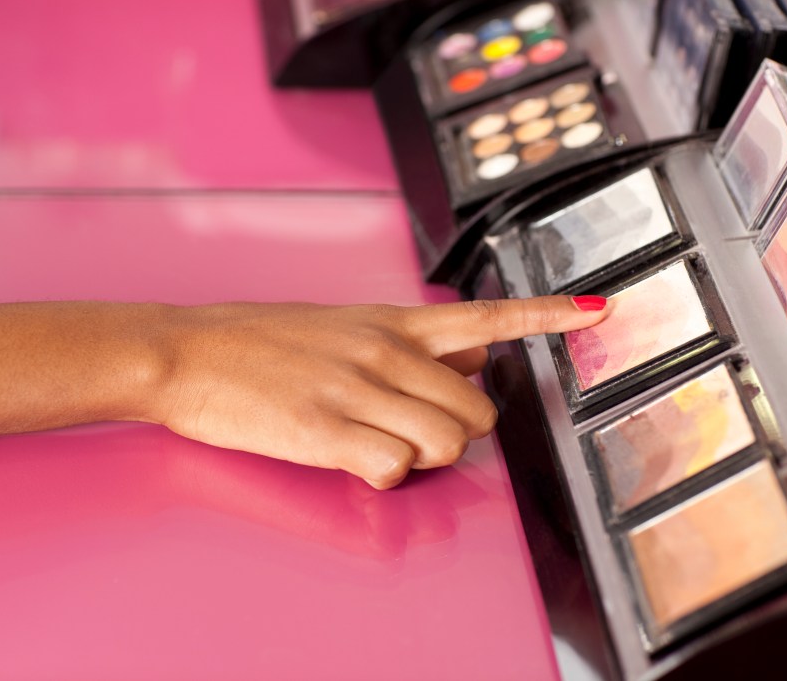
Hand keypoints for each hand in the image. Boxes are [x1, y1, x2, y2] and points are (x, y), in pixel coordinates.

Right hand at [154, 296, 608, 488]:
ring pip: (446, 444)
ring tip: (376, 443)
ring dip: (422, 456)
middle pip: (479, 413)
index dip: (549, 315)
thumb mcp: (346, 323)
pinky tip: (351, 458)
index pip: (487, 317)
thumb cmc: (262, 341)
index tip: (598, 310)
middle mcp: (386, 352)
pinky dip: (383, 475)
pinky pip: (394, 469)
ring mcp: (358, 392)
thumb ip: (413, 339)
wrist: (188, 352)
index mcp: (393, 321)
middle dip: (460, 432)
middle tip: (414, 430)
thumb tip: (471, 351)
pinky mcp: (327, 432)